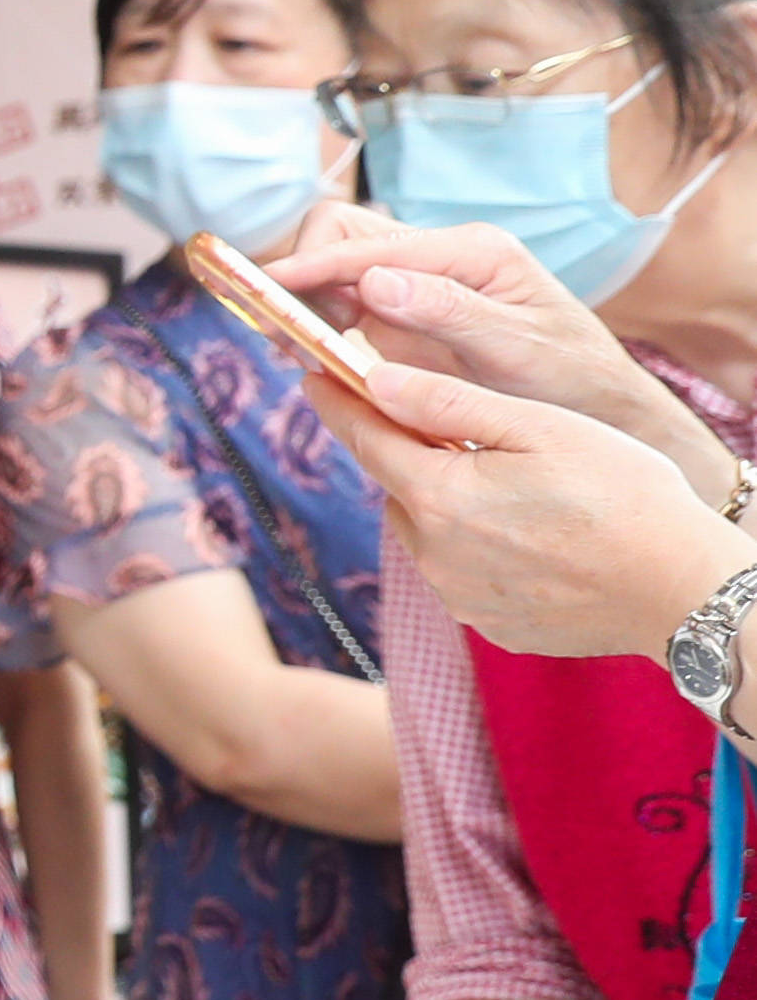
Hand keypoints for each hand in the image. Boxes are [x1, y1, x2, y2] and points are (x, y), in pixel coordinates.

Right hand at [258, 207, 727, 489]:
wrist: (600, 413)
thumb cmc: (572, 378)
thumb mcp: (521, 347)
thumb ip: (450, 311)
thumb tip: (375, 281)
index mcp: (472, 251)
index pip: (371, 243)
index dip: (315, 266)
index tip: (267, 287)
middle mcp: (439, 260)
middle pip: (343, 238)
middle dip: (305, 275)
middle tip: (289, 330)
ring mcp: (419, 288)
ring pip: (336, 271)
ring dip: (307, 302)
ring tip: (297, 348)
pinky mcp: (405, 319)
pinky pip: (344, 309)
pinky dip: (319, 328)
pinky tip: (316, 360)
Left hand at [304, 357, 755, 664]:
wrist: (683, 587)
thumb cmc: (622, 495)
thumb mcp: (538, 428)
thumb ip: (447, 404)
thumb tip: (374, 378)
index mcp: (439, 497)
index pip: (366, 438)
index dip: (340, 402)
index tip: (316, 375)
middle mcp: (434, 555)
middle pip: (399, 486)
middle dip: (416, 456)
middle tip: (463, 435)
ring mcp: (459, 596)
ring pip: (428, 531)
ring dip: (449, 505)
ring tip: (516, 491)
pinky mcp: (489, 624)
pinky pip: (462, 572)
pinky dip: (480, 549)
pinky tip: (532, 538)